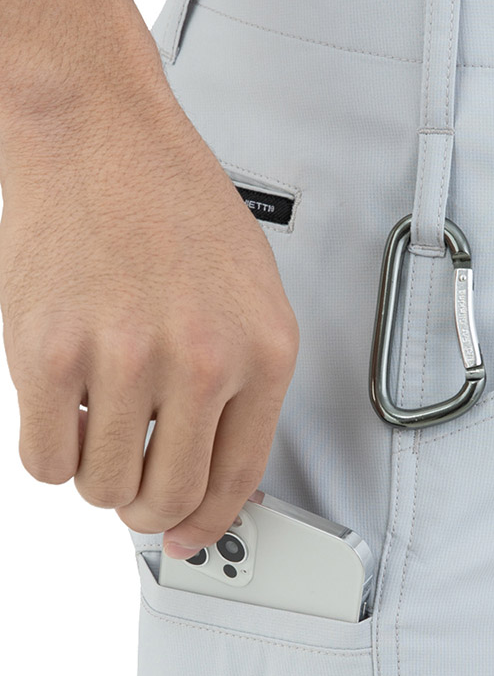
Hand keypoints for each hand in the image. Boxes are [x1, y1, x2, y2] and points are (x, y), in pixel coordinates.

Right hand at [0, 72, 298, 558]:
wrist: (101, 137)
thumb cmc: (176, 208)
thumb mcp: (250, 295)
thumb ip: (243, 385)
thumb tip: (216, 467)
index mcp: (264, 352)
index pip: (241, 474)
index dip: (212, 521)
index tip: (192, 537)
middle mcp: (204, 361)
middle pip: (170, 494)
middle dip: (150, 512)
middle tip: (136, 498)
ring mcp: (127, 359)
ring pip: (104, 486)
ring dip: (100, 480)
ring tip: (102, 436)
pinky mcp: (52, 353)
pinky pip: (46, 460)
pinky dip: (54, 454)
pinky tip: (67, 414)